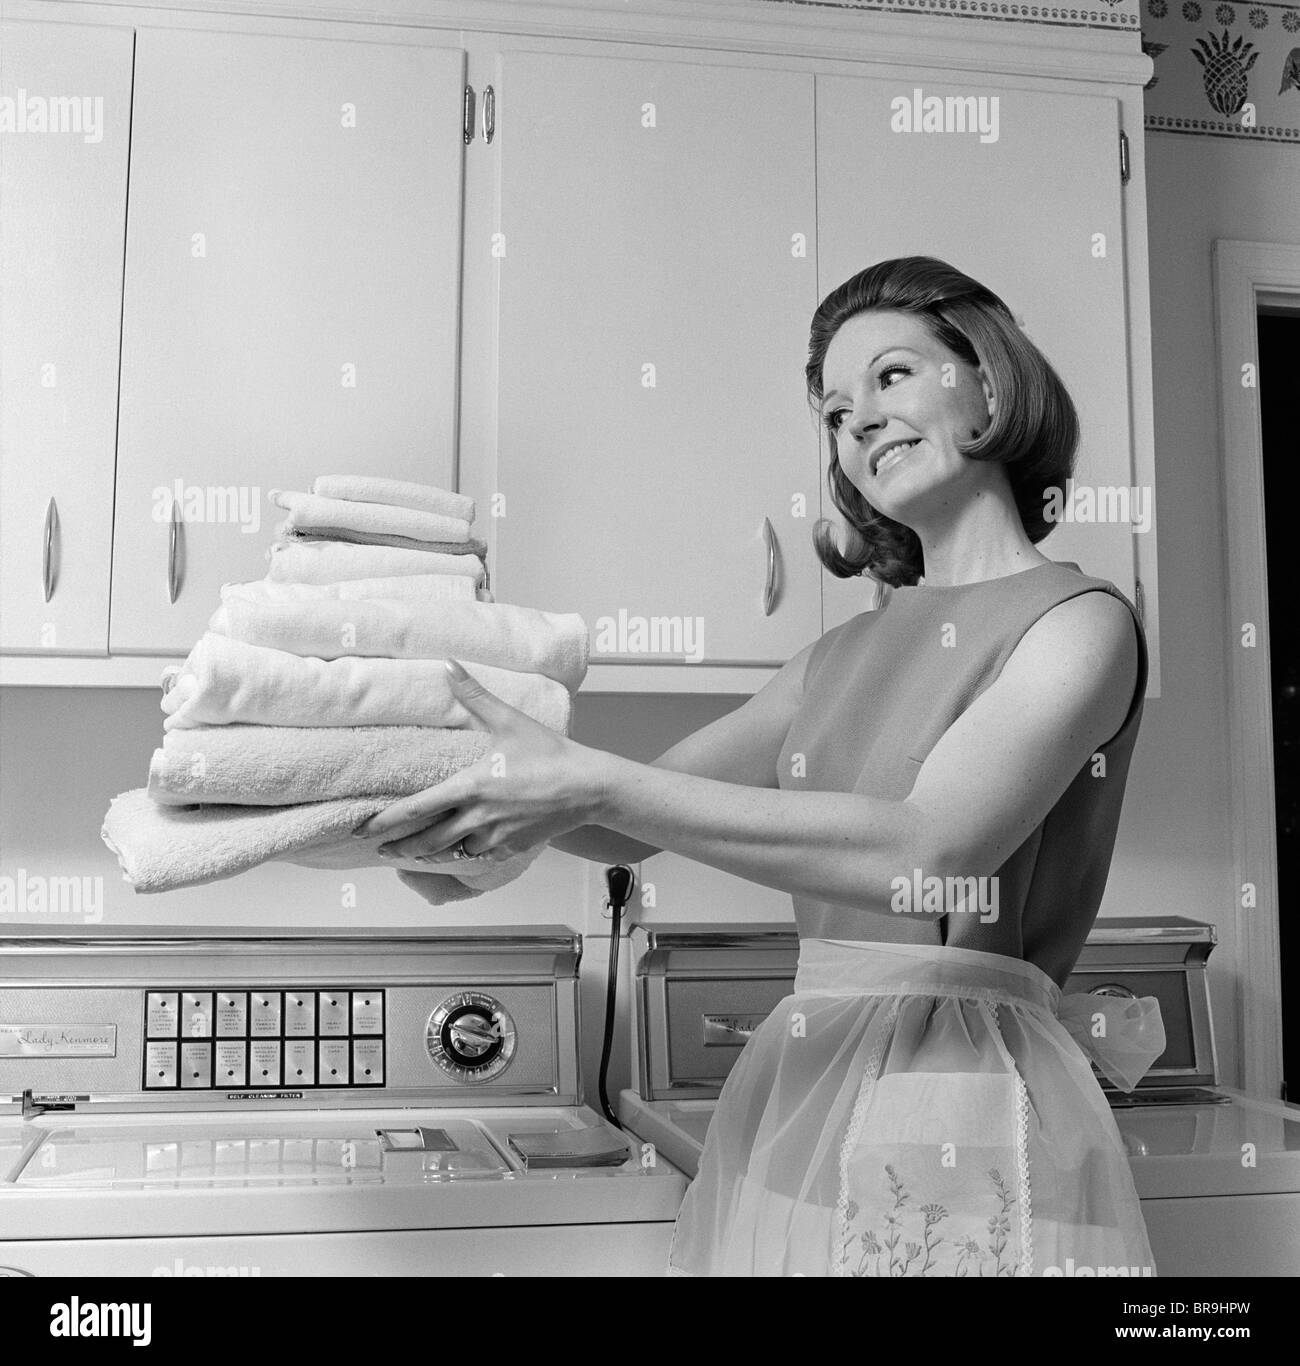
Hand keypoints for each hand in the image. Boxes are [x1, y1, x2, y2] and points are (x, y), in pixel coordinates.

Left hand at [351, 658, 607, 863]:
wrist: (589, 786)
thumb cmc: (550, 753)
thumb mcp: (509, 720)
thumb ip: (474, 694)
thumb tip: (449, 665)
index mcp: (470, 786)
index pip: (416, 809)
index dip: (386, 822)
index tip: (363, 829)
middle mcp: (478, 816)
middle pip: (427, 840)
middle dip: (400, 847)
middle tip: (380, 850)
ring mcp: (495, 836)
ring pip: (451, 853)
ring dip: (428, 855)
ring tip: (409, 855)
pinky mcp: (511, 849)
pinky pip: (478, 857)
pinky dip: (462, 857)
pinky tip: (455, 853)